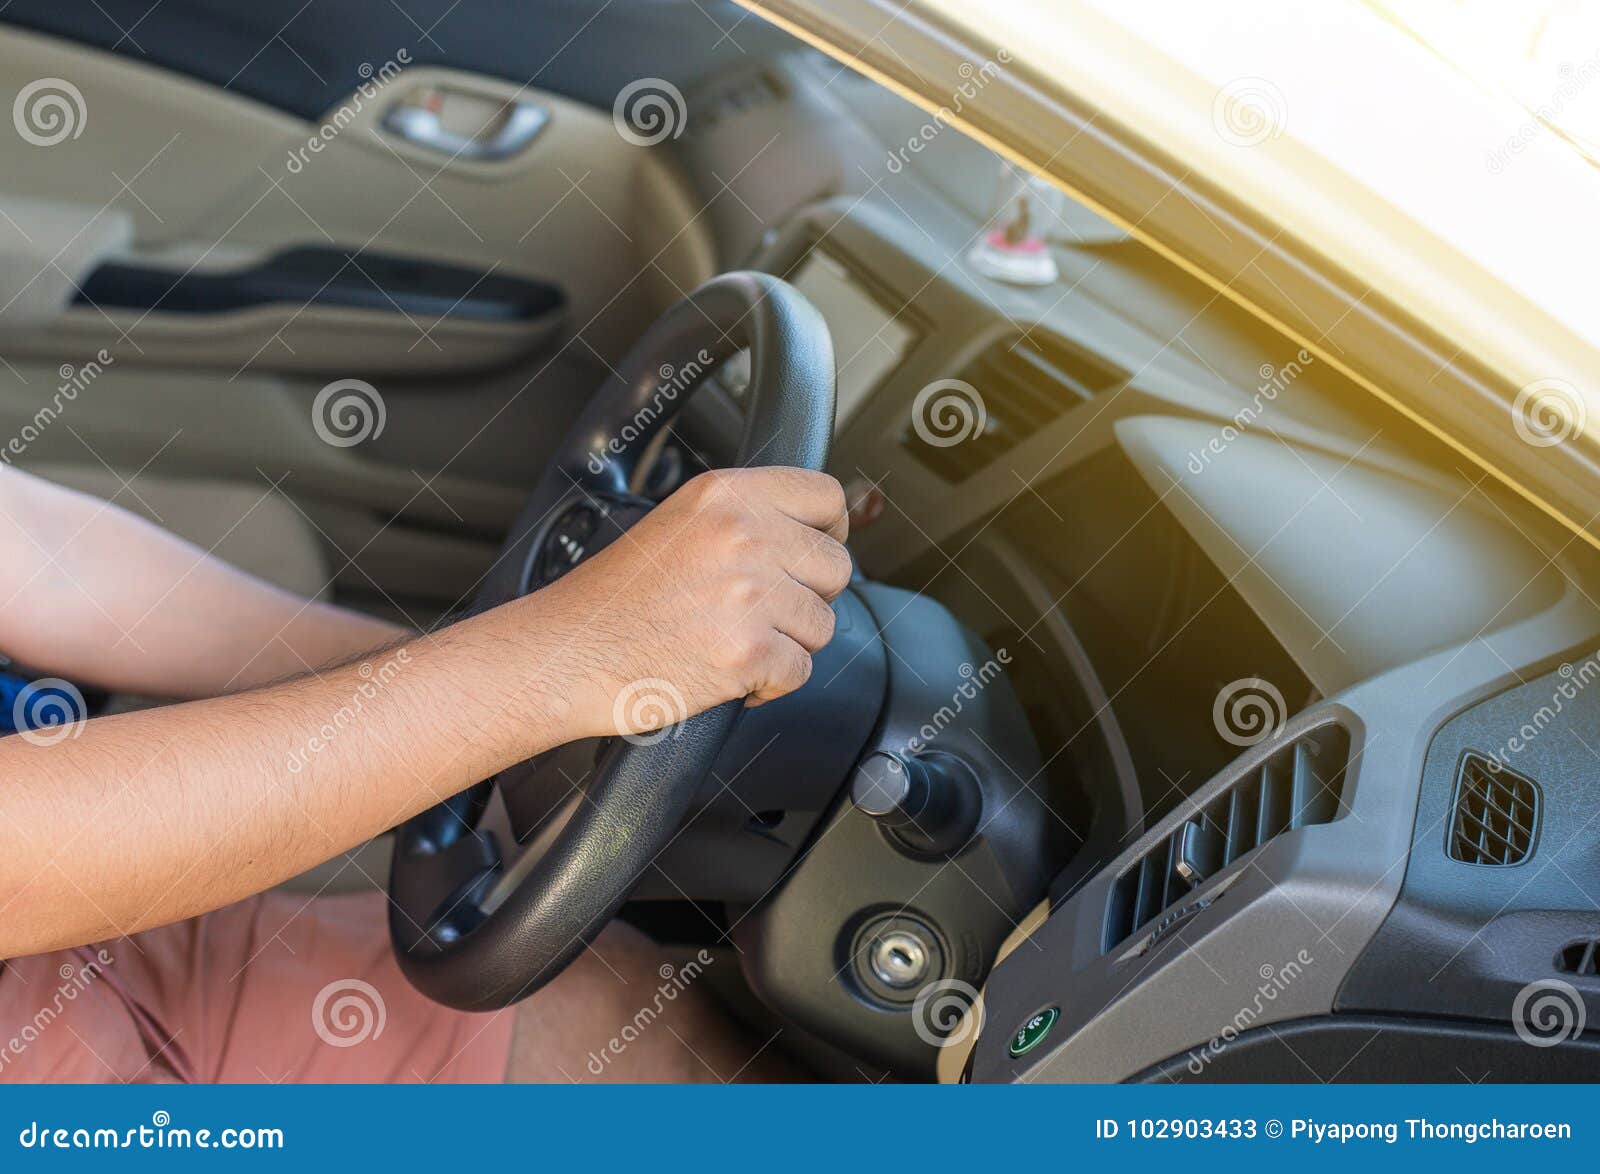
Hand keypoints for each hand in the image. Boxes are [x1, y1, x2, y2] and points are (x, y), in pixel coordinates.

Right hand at [527, 467, 851, 738]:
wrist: (565, 655)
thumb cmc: (611, 601)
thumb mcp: (678, 524)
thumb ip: (742, 519)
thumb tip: (809, 534)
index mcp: (726, 495)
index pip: (826, 497)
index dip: (830, 531)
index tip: (815, 552)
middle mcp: (743, 536)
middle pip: (835, 566)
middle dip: (807, 596)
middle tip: (760, 611)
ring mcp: (749, 595)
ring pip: (823, 623)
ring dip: (788, 642)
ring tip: (733, 640)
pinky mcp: (749, 652)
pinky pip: (800, 671)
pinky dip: (771, 683)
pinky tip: (728, 673)